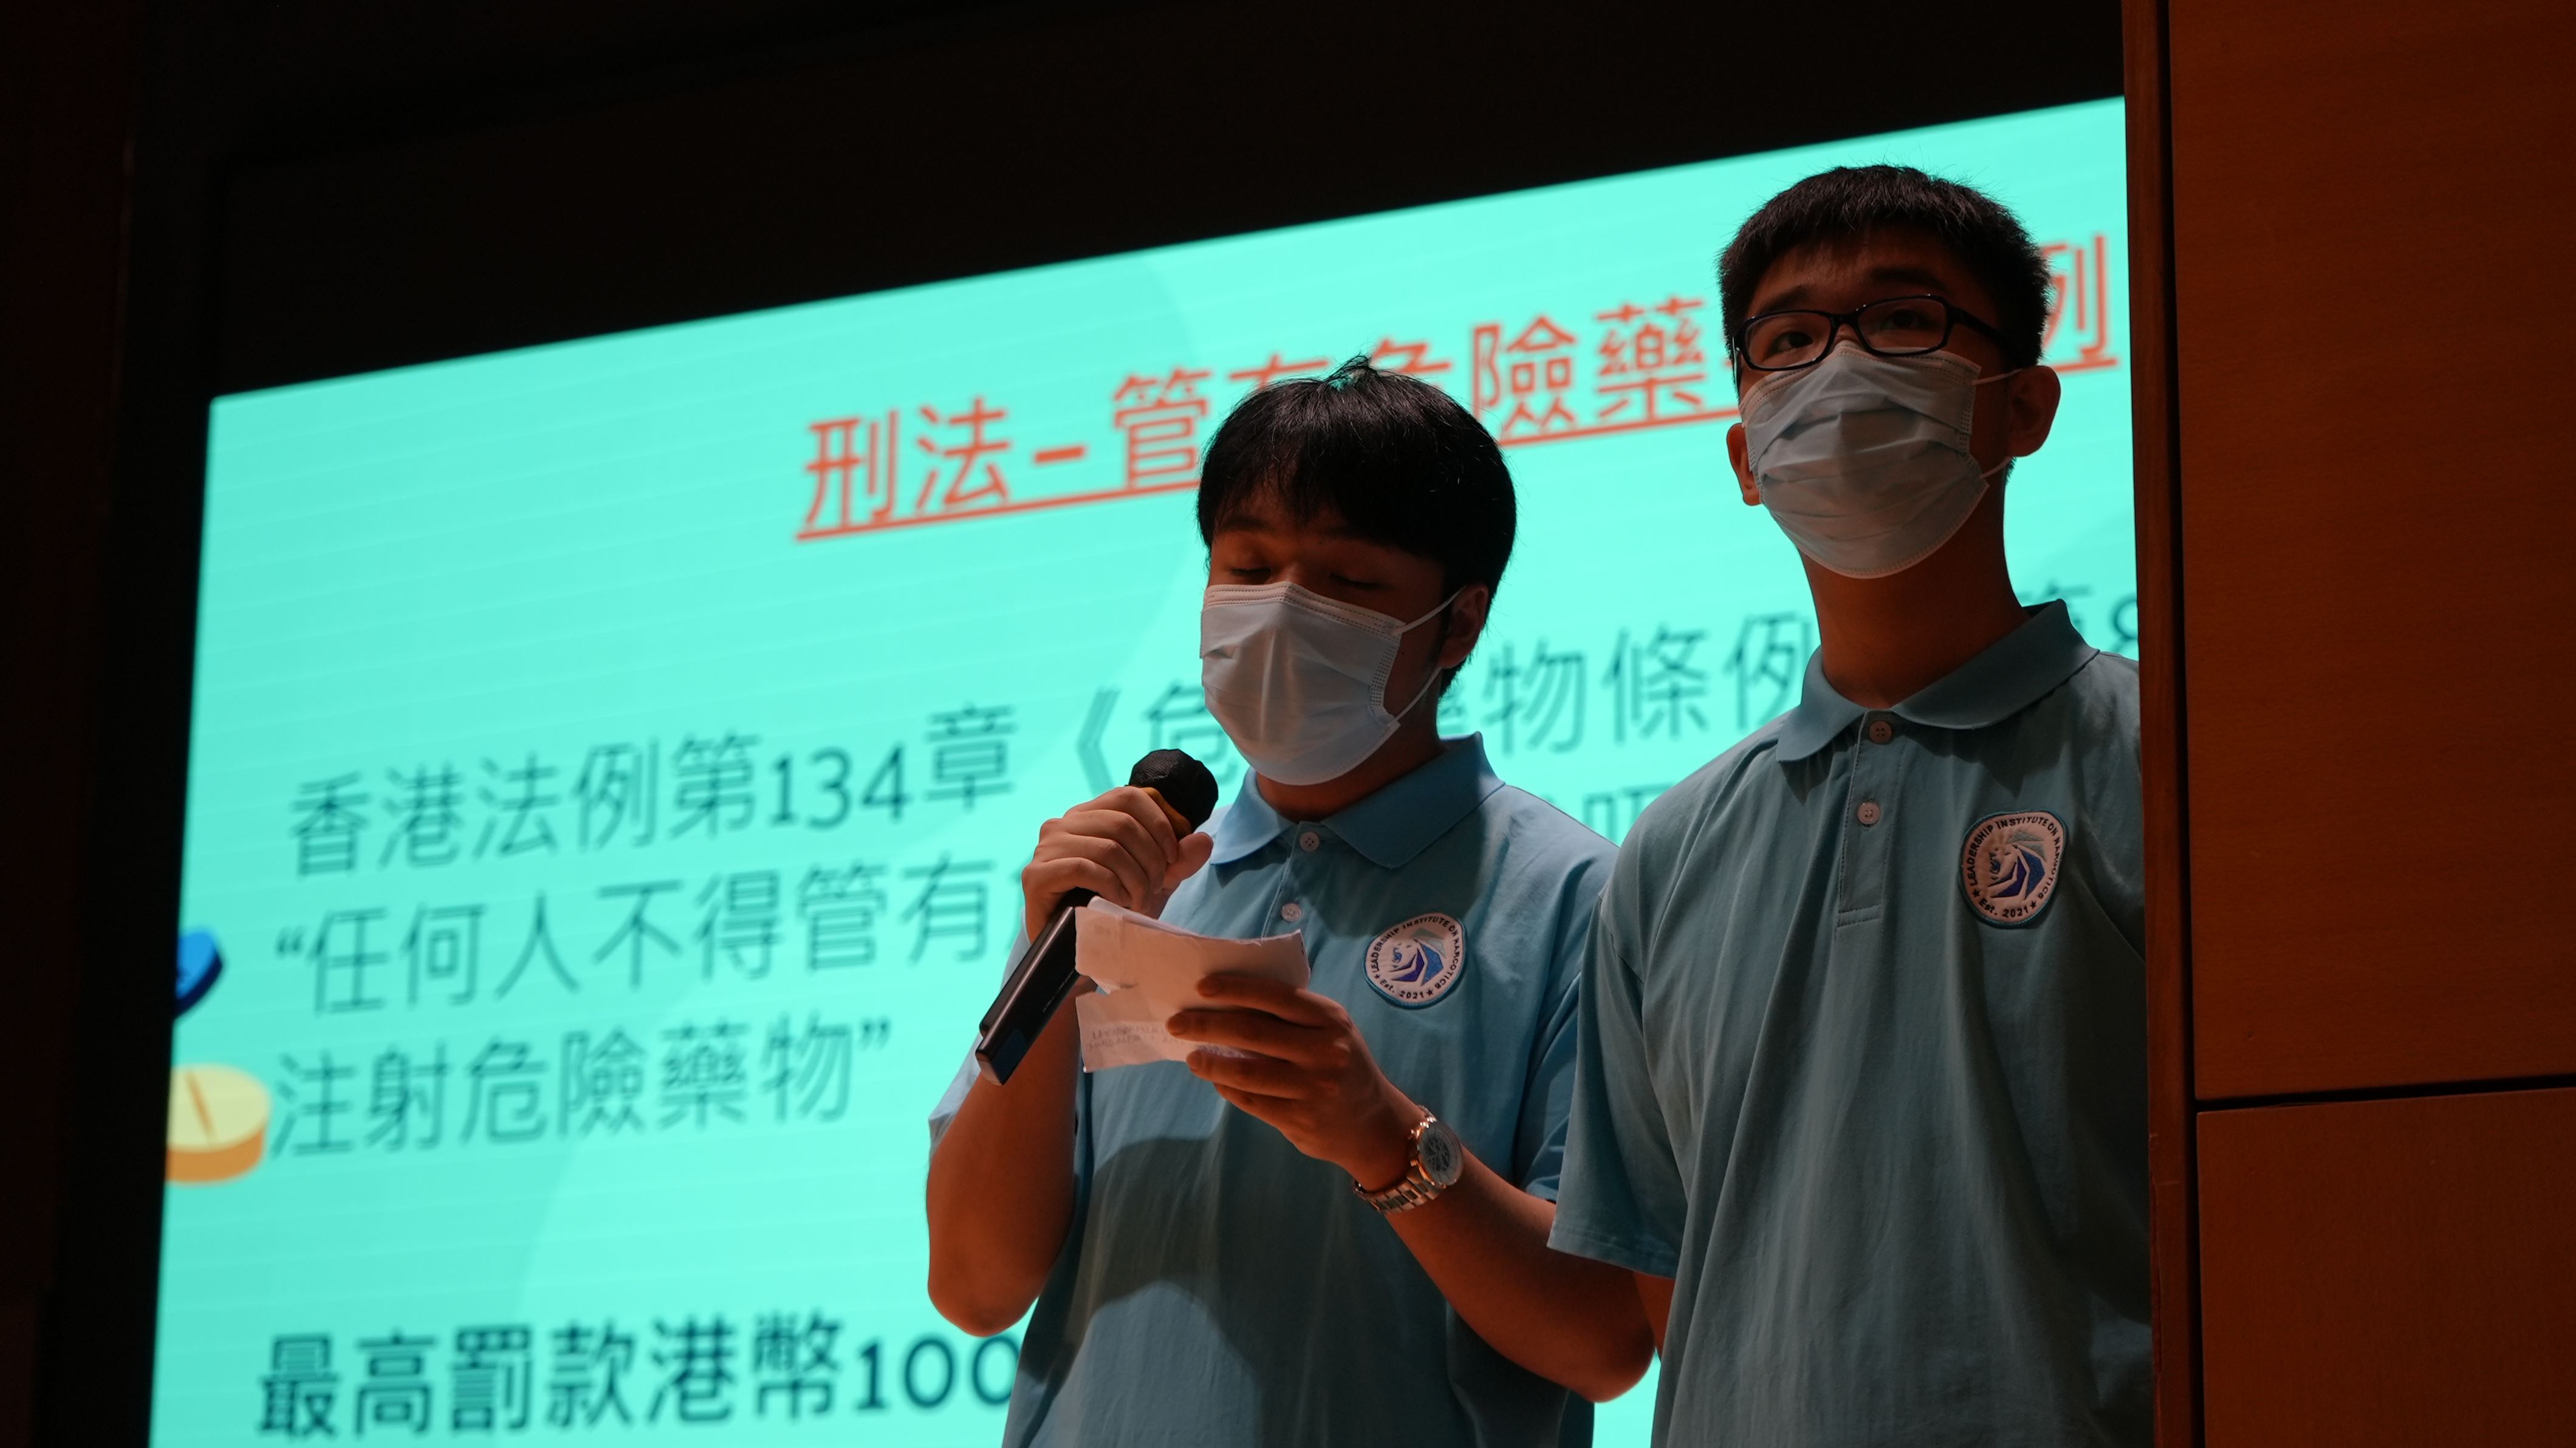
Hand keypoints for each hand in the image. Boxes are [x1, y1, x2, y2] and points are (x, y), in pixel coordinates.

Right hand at [1020, 785, 1215, 939]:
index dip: (1160, 823)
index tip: (1174, 858)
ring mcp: (1046, 848)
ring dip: (1135, 878)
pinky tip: (1118, 903)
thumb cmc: (1115, 910)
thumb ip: (1179, 860)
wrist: (1079, 952)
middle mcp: (1063, 823)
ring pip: (1108, 846)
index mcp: (1089, 814)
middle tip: (1156, 888)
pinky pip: (1084, 867)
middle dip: (1151, 859)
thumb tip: (1204, 840)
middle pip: (1123, 823)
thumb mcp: (1156, 882)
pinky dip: (1111, 886)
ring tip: (1139, 901)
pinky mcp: (1036, 875)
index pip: (1129, 795)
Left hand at [1168, 974, 1419, 1190]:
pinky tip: (1217, 1080)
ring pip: (1247, 1072)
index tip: (1201, 988)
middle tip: (1177, 1023)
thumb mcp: (1331, 1031)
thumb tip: (1229, 1004)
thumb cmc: (1342, 1065)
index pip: (1275, 996)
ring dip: (1211, 1062)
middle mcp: (1324, 1051)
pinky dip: (1228, 1088)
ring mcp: (1312, 1088)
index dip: (1235, 990)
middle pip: (1252, 1032)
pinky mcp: (1300, 1119)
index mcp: (1330, 1019)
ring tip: (1193, 1057)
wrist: (1373, 1124)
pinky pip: (1252, 1101)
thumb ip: (1292, 1017)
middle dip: (1207, 1024)